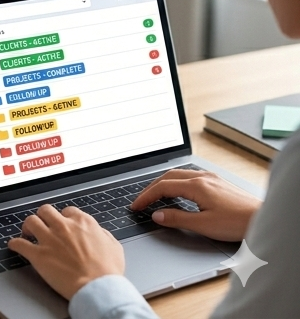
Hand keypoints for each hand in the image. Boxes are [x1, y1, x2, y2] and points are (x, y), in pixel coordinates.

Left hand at [9, 204, 124, 300]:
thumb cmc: (108, 272)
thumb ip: (102, 233)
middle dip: (43, 216)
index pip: (67, 211)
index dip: (64, 218)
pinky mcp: (39, 255)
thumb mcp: (114, 246)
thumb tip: (96, 231)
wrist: (99, 289)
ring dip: (28, 226)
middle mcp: (63, 226)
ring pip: (31, 221)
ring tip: (27, 232)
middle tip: (42, 224)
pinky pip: (20, 244)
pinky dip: (15, 244)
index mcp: (82, 222)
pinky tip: (14, 245)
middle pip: (46, 211)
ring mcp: (49, 239)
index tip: (62, 224)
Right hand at [131, 168, 259, 241]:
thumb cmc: (238, 223)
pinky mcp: (218, 182)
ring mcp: (210, 178)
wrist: (263, 218)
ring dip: (164, 184)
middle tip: (141, 200)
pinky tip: (179, 192)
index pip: (162, 187)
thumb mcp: (204, 225)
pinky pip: (190, 177)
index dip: (146, 196)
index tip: (136, 206)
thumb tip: (157, 215)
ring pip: (179, 175)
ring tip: (155, 195)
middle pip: (168, 177)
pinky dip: (177, 183)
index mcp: (196, 185)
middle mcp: (202, 177)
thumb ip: (177, 219)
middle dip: (152, 188)